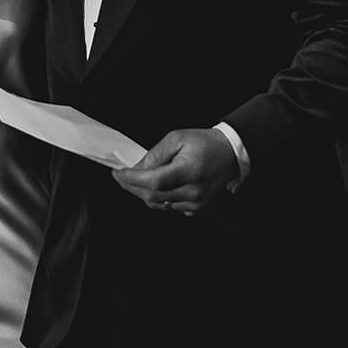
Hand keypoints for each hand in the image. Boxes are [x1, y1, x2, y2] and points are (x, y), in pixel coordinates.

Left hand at [111, 128, 238, 215]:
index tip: (118, 173)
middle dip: (132, 187)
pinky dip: (158, 199)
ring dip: (143, 193)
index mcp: (189, 171)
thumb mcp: (177, 139)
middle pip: (153, 196)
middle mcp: (193, 191)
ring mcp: (196, 203)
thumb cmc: (204, 143)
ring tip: (137, 180)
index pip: (153, 182)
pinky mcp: (197, 208)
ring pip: (159, 204)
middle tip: (121, 177)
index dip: (131, 180)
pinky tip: (157, 187)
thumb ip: (155, 155)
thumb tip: (137, 169)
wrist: (229, 153)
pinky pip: (170, 208)